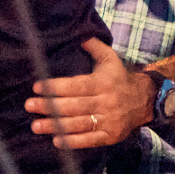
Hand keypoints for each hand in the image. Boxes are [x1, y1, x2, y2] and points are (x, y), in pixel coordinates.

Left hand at [24, 38, 152, 148]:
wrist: (144, 100)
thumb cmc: (120, 78)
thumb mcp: (110, 58)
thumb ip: (94, 46)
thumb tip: (79, 32)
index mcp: (103, 82)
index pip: (77, 85)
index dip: (57, 87)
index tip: (37, 87)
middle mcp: (106, 102)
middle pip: (75, 106)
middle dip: (50, 106)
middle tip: (30, 105)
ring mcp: (108, 120)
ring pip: (79, 124)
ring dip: (56, 126)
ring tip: (36, 125)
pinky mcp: (110, 136)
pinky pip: (90, 140)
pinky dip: (73, 141)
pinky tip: (56, 140)